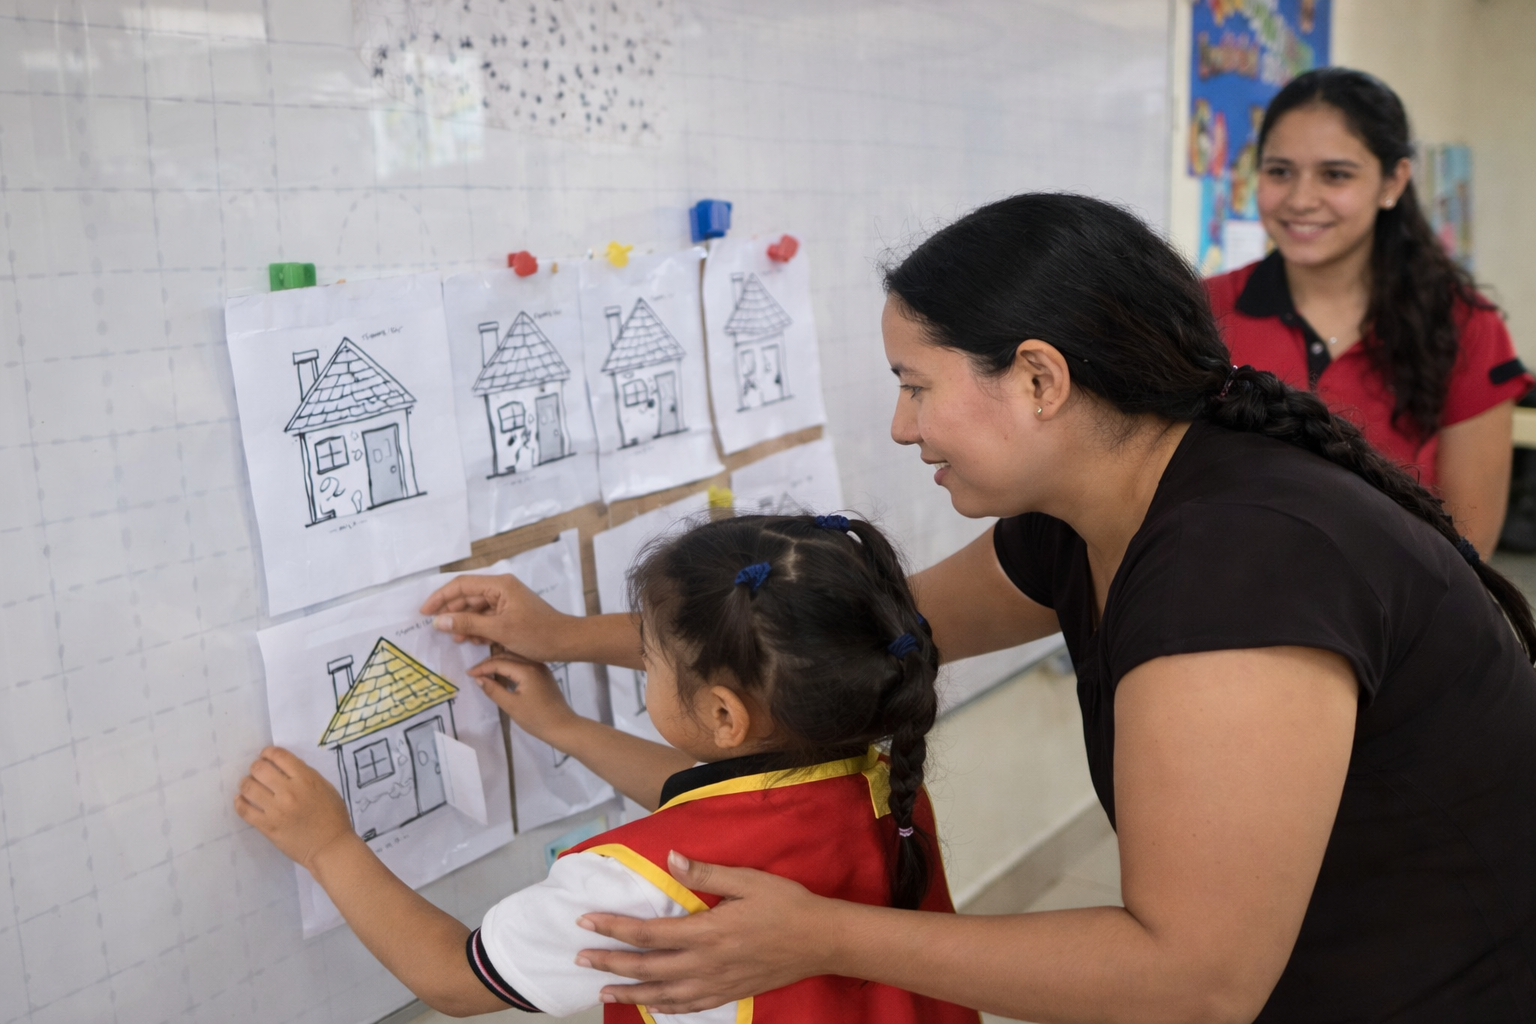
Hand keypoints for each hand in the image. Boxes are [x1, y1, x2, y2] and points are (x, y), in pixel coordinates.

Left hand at [235, 747, 356, 872]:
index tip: (266, 756)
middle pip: (259, 769)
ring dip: (246, 782)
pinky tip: (242, 799)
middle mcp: (289, 791)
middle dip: (256, 766)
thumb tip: (285, 767)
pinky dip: (239, 802)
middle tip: (258, 772)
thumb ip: (306, 775)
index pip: (279, 756)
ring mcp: (276, 810)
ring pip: (248, 787)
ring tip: (249, 785)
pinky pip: (244, 810)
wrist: (330, 847)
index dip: (268, 752)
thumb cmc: (333, 816)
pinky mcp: (267, 826)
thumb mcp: (326, 788)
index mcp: (306, 779)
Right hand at [420, 573, 571, 654]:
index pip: (462, 585)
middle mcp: (502, 588)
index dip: (440, 597)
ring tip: (456, 639)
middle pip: (468, 596)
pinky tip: (473, 641)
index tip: (425, 612)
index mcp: (499, 585)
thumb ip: (468, 623)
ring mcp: (507, 600)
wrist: (566, 642)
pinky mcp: (511, 613)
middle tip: (439, 629)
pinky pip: (488, 617)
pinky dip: (478, 628)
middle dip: (452, 612)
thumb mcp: (499, 630)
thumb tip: (439, 620)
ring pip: (477, 609)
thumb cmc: (537, 634)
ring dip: (465, 623)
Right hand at [469, 656, 581, 743]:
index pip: (499, 662)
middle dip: (489, 663)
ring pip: (515, 658)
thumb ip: (493, 690)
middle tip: (474, 672)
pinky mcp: (544, 674)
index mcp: (527, 669)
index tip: (468, 673)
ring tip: (484, 672)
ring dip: (499, 663)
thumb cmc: (536, 718)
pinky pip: (523, 664)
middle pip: (507, 656)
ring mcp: (541, 667)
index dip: (482, 667)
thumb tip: (478, 678)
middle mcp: (535, 663)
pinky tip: (502, 675)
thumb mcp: (511, 706)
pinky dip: (510, 667)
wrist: (563, 726)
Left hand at [576, 852, 831, 1014]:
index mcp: (706, 932)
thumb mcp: (747, 880)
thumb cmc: (786, 905)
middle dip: (609, 964)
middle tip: (579, 960)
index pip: (647, 932)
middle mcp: (705, 963)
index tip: (586, 922)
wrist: (822, 941)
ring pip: (663, 994)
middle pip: (646, 967)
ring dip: (629, 993)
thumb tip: (670, 858)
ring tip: (602, 992)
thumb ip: (705, 873)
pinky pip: (689, 1006)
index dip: (613, 928)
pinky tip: (652, 1005)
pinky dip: (665, 1007)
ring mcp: (717, 983)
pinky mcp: (730, 993)